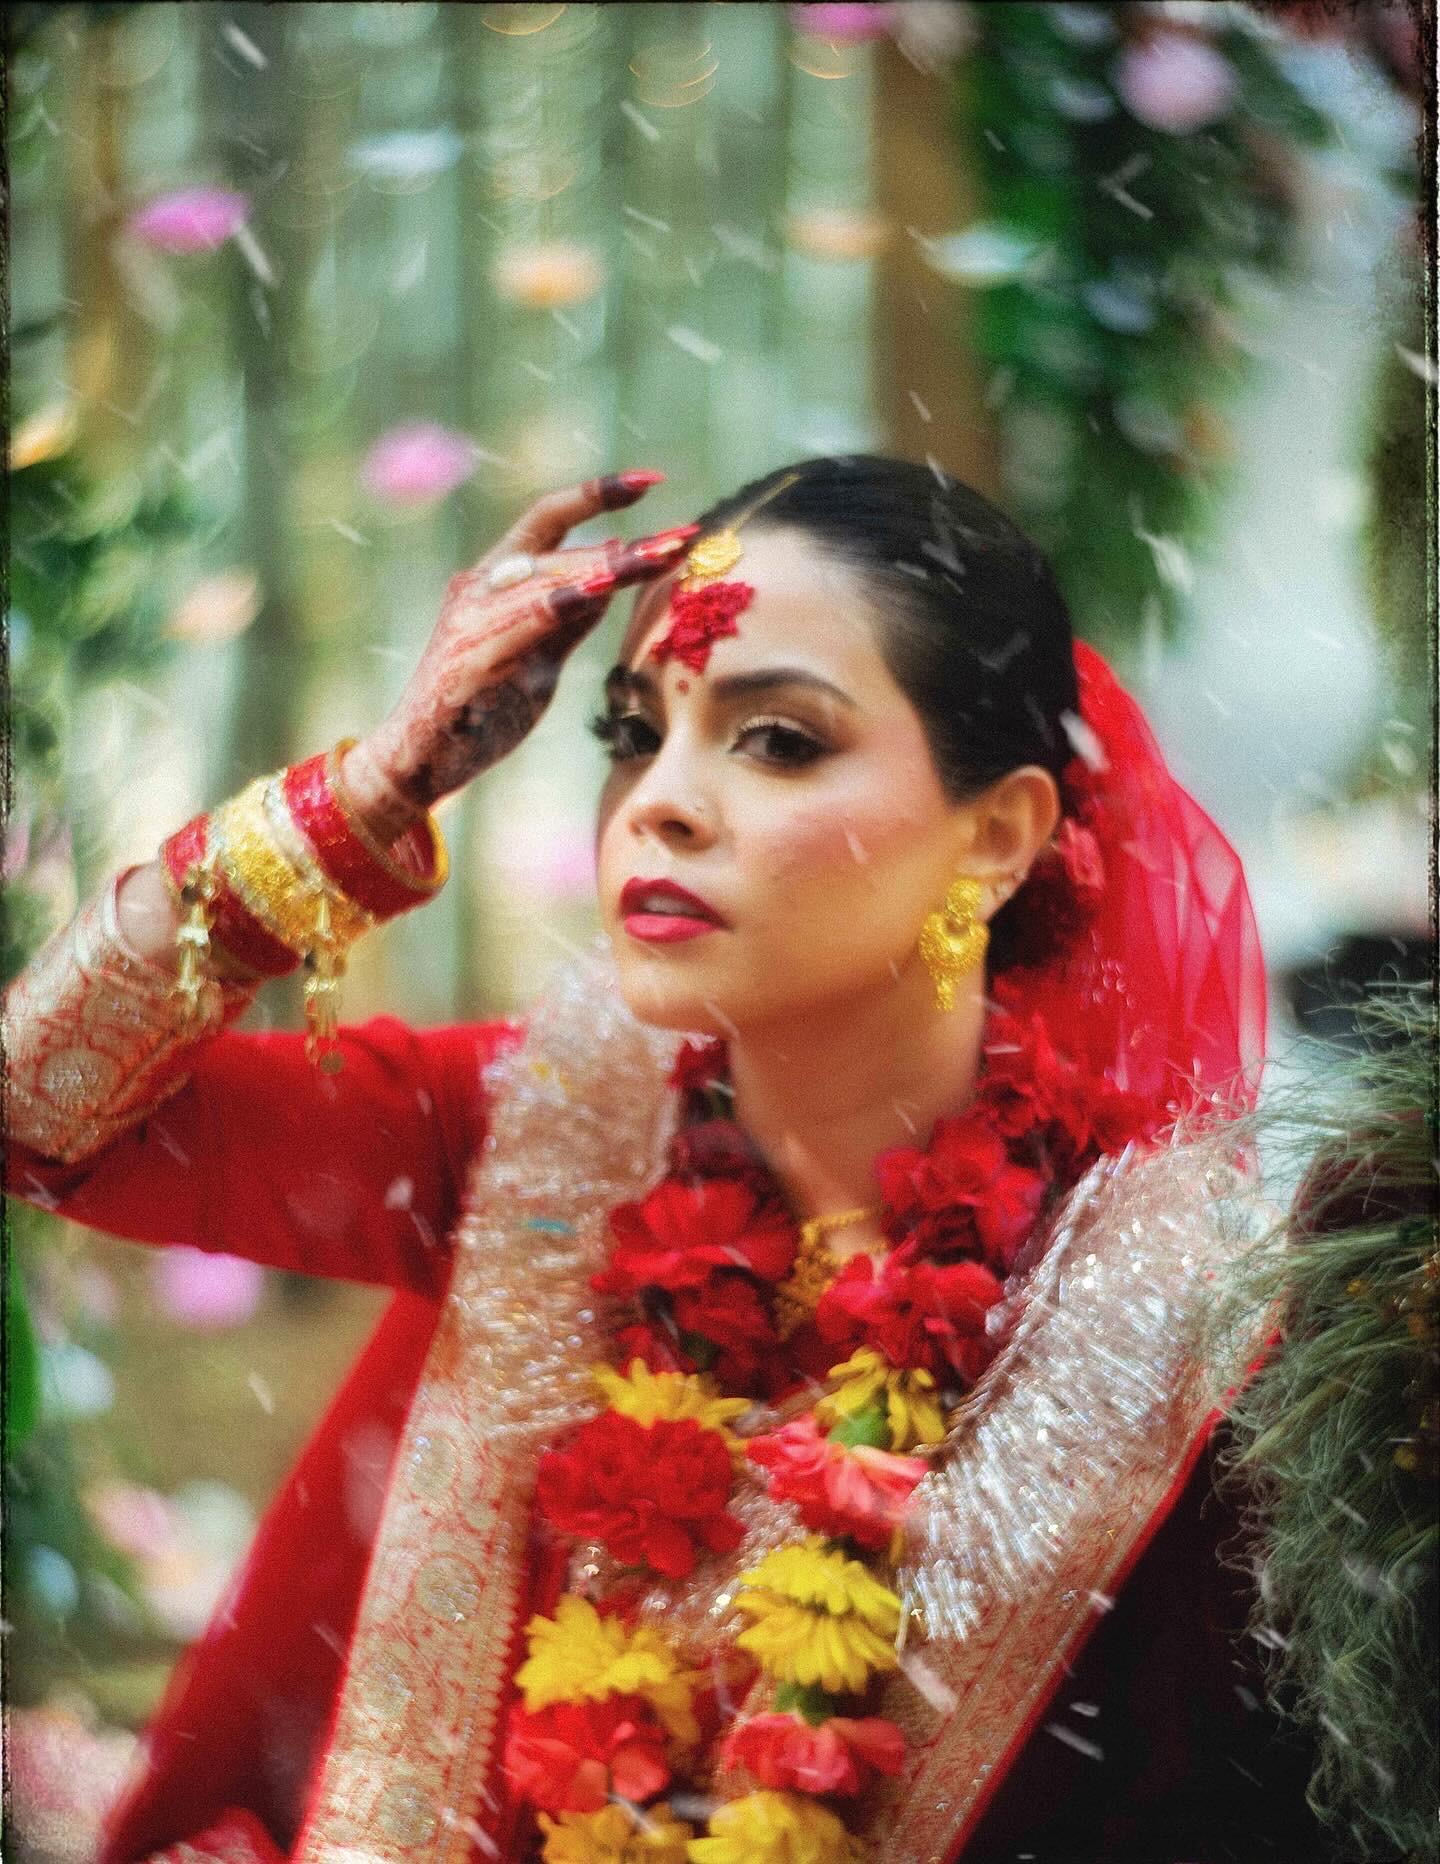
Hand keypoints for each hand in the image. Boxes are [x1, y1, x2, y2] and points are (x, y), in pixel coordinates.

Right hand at [342, 472, 696, 834]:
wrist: (422, 758)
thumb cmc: (482, 709)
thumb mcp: (539, 657)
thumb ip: (571, 619)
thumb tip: (614, 578)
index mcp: (494, 578)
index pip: (549, 518)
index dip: (598, 495)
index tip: (651, 480)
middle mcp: (480, 585)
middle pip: (560, 547)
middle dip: (625, 546)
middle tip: (681, 541)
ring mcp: (473, 617)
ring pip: (550, 575)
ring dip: (611, 567)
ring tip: (660, 557)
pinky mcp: (473, 655)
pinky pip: (527, 618)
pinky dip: (566, 601)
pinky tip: (603, 588)